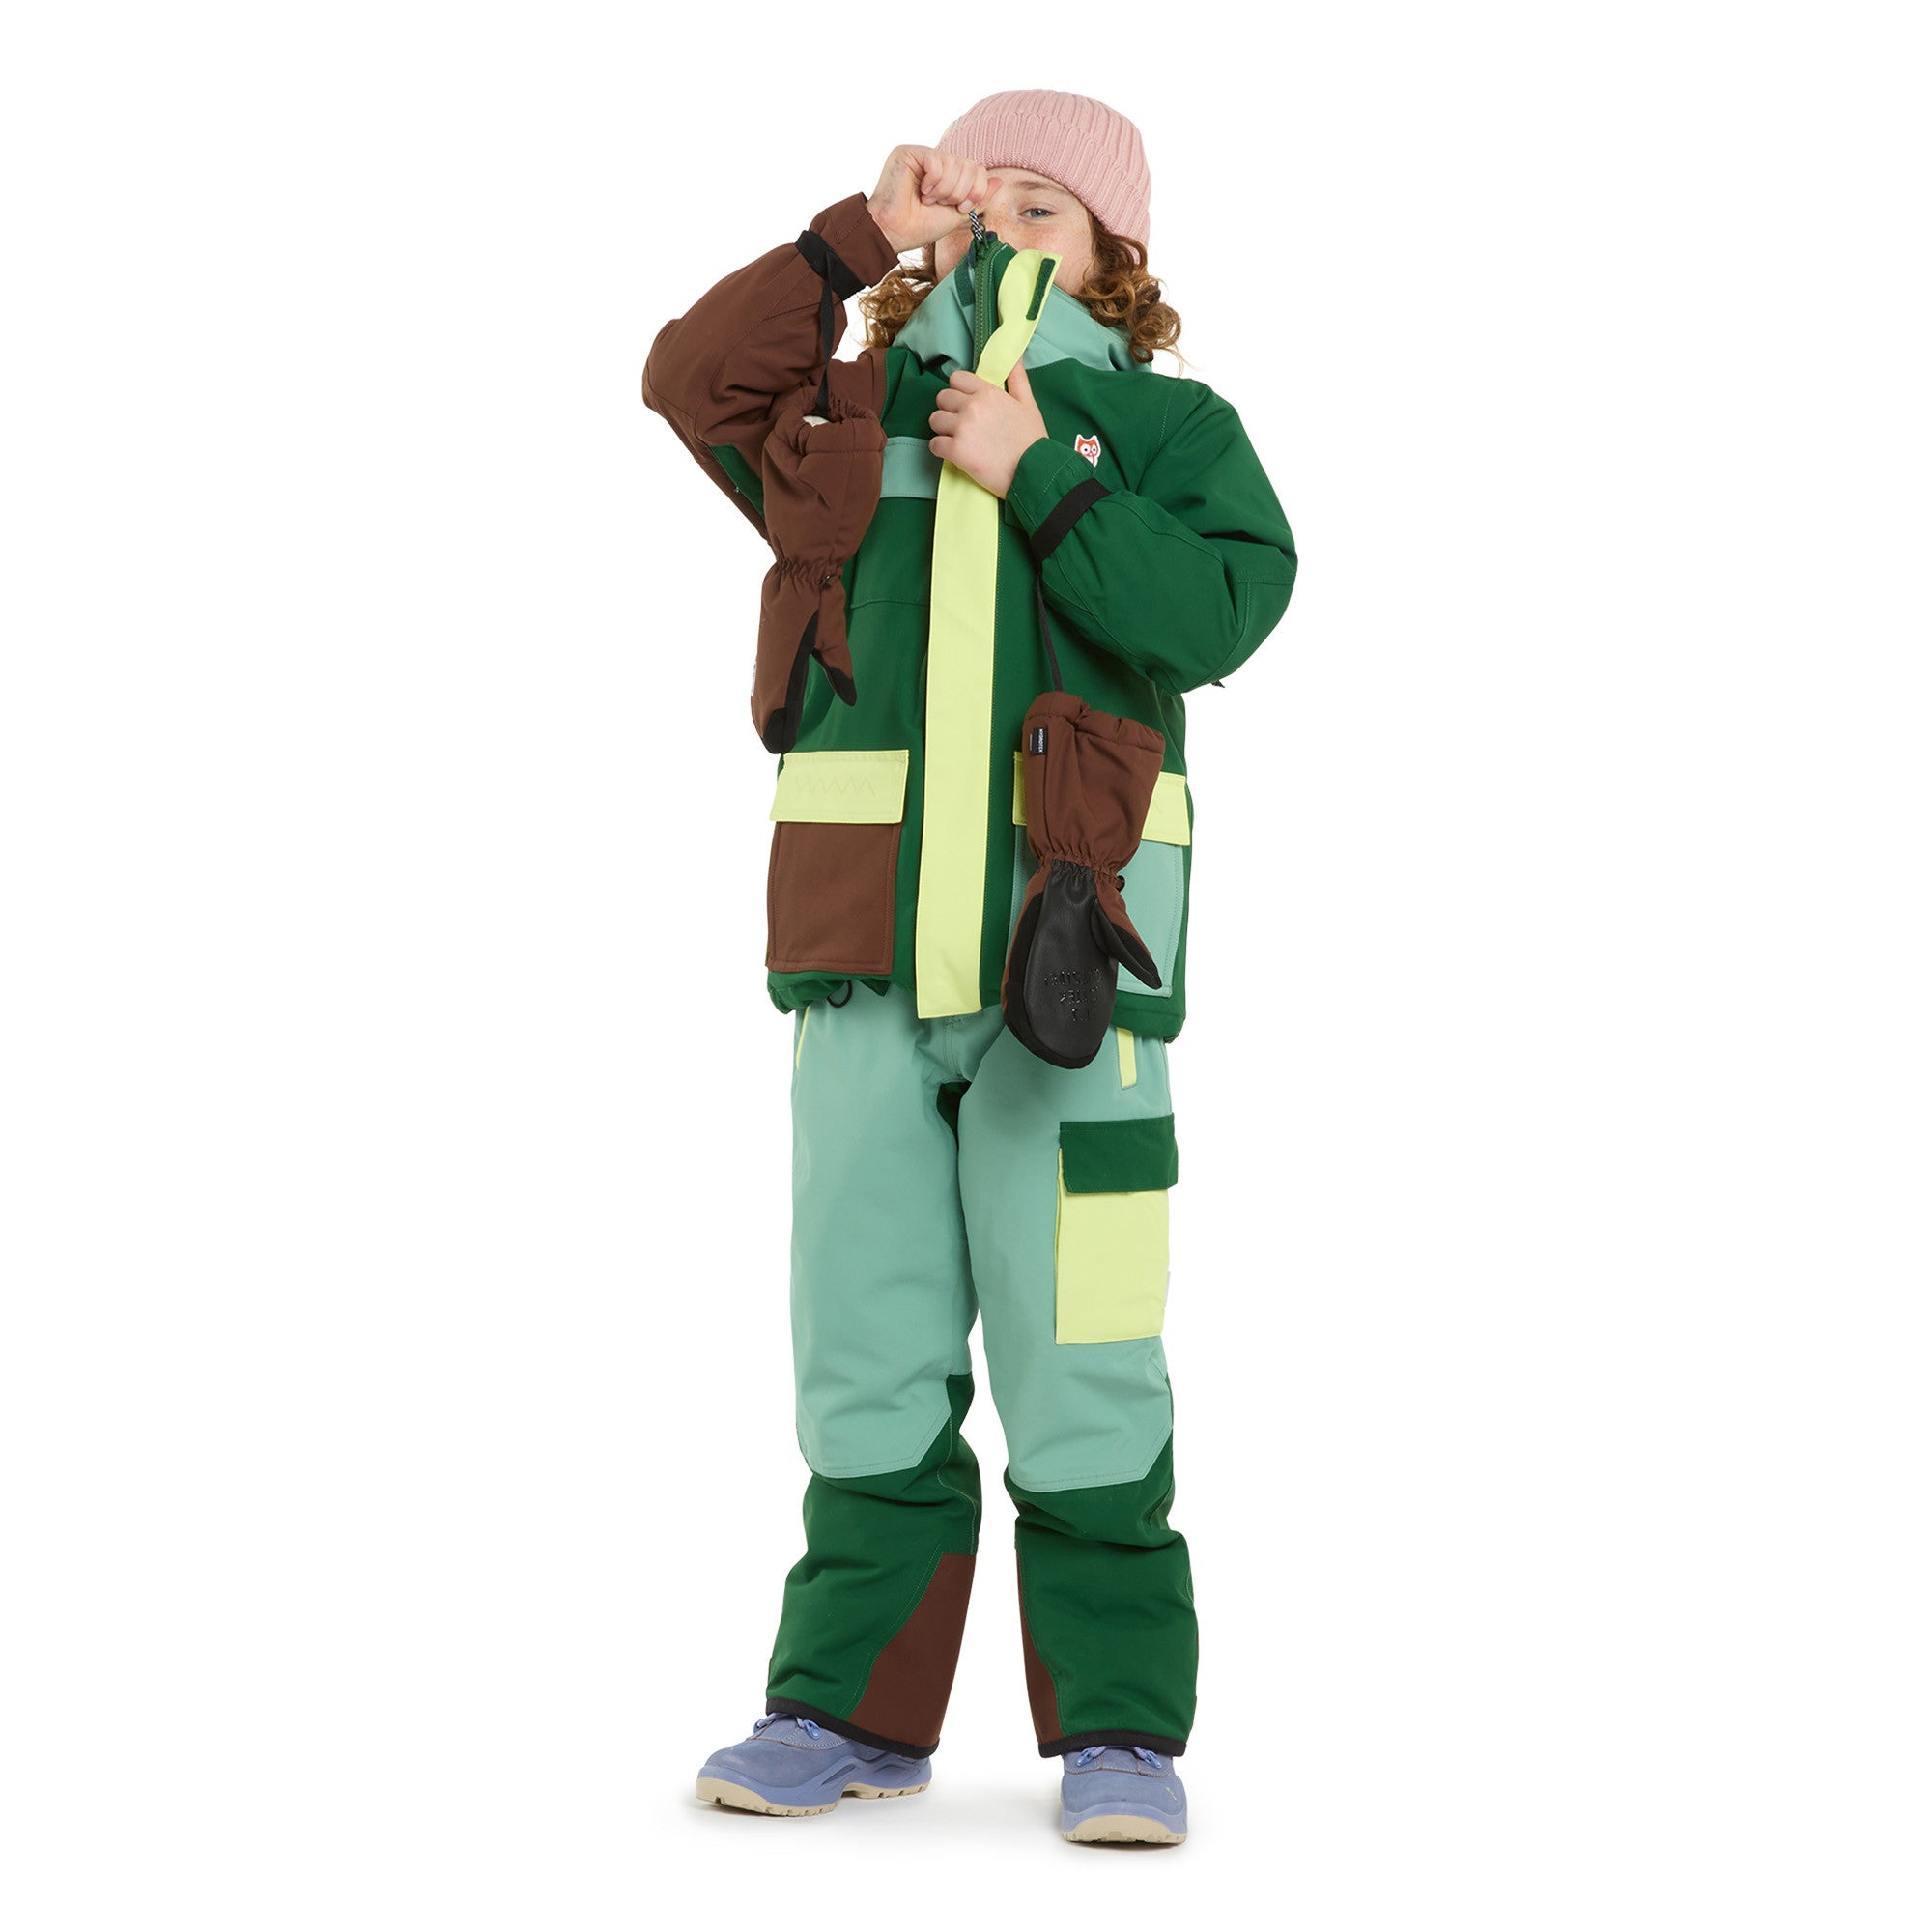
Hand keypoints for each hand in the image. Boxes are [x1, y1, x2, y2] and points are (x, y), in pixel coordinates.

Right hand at [868, 146, 1004, 254]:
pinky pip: (936, 162)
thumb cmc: (920, 227)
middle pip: (969, 165)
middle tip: (941, 204)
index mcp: (946, 173)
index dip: (976, 191)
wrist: (895, 234)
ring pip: (954, 163)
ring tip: (928, 200)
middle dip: (960, 192)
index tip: (960, 208)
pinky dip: (933, 183)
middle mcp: (935, 160)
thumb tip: (999, 180)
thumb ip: (979, 198)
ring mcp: (922, 155)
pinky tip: (921, 192)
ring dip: (945, 190)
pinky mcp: (908, 152)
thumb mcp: (958, 214)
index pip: (977, 169)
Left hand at [928, 355, 1048, 497]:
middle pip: (942, 398)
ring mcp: (962, 428)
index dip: (958, 391)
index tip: (965, 404)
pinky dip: (940, 449)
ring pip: (935, 420)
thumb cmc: (1032, 441)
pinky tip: (953, 453)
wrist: (1034, 472)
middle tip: (961, 424)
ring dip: (942, 429)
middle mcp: (972, 406)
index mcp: (988, 392)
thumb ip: (1017, 378)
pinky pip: (934, 444)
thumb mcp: (1028, 404)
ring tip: (957, 439)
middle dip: (949, 410)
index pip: (956, 379)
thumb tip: (1015, 356)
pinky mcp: (956, 451)